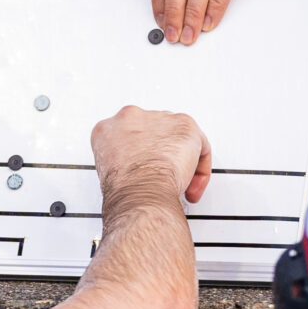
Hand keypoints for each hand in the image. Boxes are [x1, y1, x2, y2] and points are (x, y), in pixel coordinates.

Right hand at [91, 107, 211, 205]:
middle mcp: (131, 117)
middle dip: (159, 153)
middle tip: (163, 175)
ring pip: (176, 138)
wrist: (140, 191)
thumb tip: (129, 173)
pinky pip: (199, 145)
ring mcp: (158, 119)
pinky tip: (192, 186)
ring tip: (180, 184)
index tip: (143, 169)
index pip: (126, 136)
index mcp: (108, 129)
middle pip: (152, 132)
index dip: (138, 155)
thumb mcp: (107, 174)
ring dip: (180, 160)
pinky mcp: (184, 125)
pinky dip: (200, 168)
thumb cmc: (124, 189)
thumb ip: (119, 163)